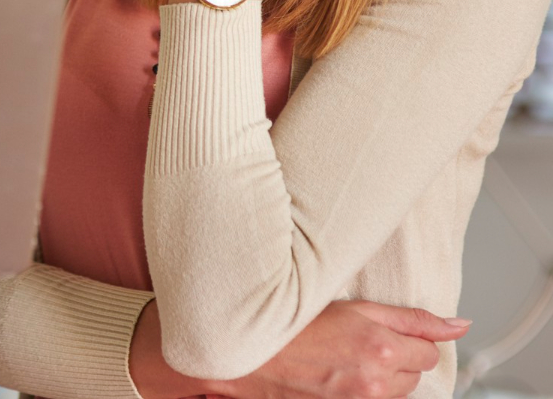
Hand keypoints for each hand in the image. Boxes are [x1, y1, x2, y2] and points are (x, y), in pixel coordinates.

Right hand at [130, 299, 469, 398]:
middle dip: (395, 356)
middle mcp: (374, 381)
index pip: (429, 348)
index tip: (381, 329)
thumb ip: (411, 318)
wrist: (240, 352)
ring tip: (342, 356)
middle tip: (355, 339)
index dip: (406, 336)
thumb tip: (458, 325)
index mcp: (380, 347)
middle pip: (415, 373)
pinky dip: (360, 388)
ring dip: (379, 376)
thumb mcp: (351, 306)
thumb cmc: (284, 322)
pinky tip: (335, 375)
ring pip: (394, 391)